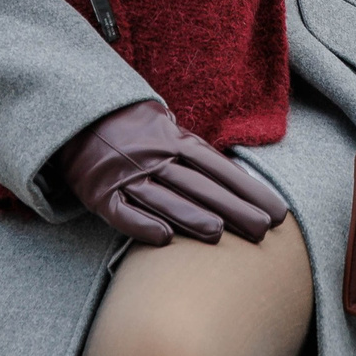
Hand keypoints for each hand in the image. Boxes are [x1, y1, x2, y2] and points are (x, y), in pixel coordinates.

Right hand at [53, 101, 291, 246]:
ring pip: (163, 198)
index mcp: (175, 140)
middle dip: (232, 208)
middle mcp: (154, 156)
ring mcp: (126, 174)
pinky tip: (164, 239)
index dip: (248, 189)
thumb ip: (199, 153)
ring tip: (219, 234)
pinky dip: (141, 224)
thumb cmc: (136, 131)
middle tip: (261, 230)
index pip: (219, 168)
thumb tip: (242, 180)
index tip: (276, 211)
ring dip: (191, 216)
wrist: (79, 116)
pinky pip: (121, 211)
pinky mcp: (99, 193)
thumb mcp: (169, 130)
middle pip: (198, 185)